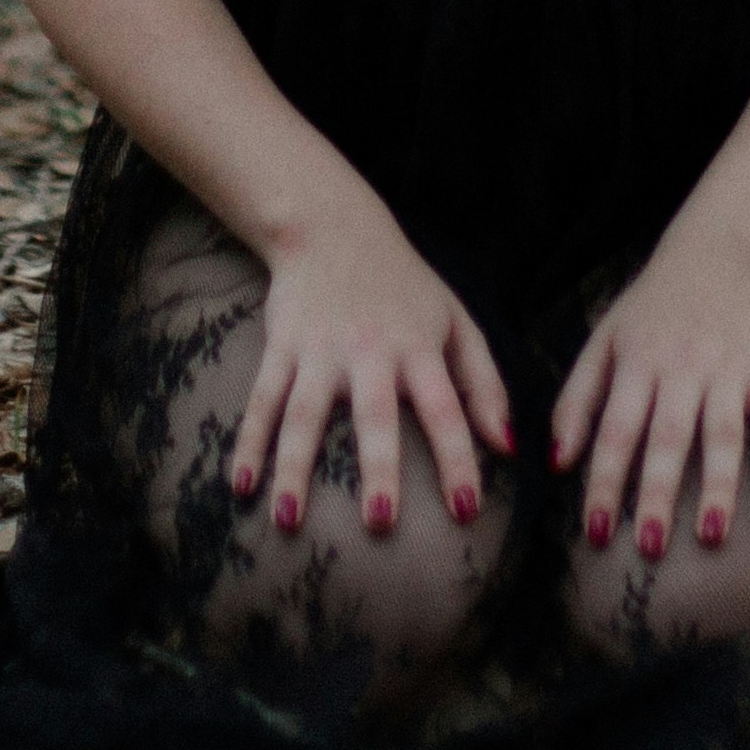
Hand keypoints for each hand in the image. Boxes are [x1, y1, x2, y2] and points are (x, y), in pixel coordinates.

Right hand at [239, 209, 512, 545]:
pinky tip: (241, 486)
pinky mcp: (282, 346)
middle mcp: (370, 350)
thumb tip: (509, 448)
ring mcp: (321, 349)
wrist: (334, 228)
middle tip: (380, 522)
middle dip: (378, 468)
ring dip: (294, 468)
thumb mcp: (456, 321)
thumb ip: (485, 383)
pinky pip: (263, 400)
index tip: (467, 510)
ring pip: (305, 415)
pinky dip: (248, 443)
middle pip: (375, 416)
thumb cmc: (405, 288)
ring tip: (287, 521)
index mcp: (419, 347)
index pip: (447, 409)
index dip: (458, 459)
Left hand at [553, 226, 749, 560]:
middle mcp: (680, 370)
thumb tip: (556, 463)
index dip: (603, 481)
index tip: (595, 530)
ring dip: (716, 486)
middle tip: (648, 547)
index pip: (615, 431)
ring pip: (721, 435)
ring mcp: (726, 371)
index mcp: (636, 364)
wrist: (721, 251)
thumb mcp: (605, 340)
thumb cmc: (653, 307)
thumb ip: (576, 399)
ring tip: (709, 535)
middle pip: (667, 438)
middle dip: (656, 494)